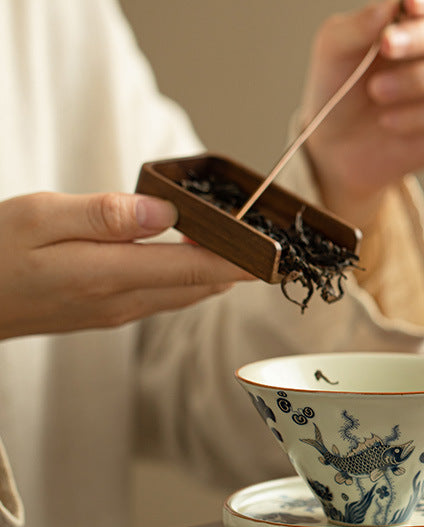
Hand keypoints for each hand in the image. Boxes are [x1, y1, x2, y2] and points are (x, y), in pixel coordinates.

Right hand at [0, 192, 252, 339]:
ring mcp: (116, 312)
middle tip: (271, 243)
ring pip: (185, 293)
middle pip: (199, 285)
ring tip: (245, 248)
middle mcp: (122, 301)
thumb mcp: (41, 217)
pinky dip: (188, 278)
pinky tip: (194, 259)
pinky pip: (163, 296)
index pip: (196, 268)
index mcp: (110, 275)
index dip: (242, 261)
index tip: (278, 253)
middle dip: (238, 266)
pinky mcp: (108, 313)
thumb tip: (164, 212)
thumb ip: (105, 215)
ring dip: (216, 273)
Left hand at [301, 0, 423, 227]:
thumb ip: (359, 25)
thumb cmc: (339, 93)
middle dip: (419, 38)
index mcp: (419, 24)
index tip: (409, 1)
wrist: (336, 147)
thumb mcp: (334, 51)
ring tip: (377, 92)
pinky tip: (390, 121)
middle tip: (385, 47)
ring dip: (417, 80)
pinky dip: (422, 115)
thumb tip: (392, 4)